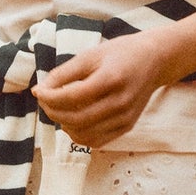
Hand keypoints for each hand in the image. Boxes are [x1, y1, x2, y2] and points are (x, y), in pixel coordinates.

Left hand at [33, 32, 170, 149]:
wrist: (155, 60)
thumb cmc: (121, 54)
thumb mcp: (91, 55)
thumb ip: (64, 73)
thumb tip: (40, 90)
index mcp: (111, 79)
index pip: (72, 97)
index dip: (49, 97)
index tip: (39, 91)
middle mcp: (120, 102)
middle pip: (76, 118)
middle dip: (53, 112)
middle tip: (45, 101)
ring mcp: (125, 118)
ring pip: (84, 134)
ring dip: (64, 125)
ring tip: (59, 109)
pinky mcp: (127, 126)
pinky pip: (96, 140)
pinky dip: (79, 134)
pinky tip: (74, 119)